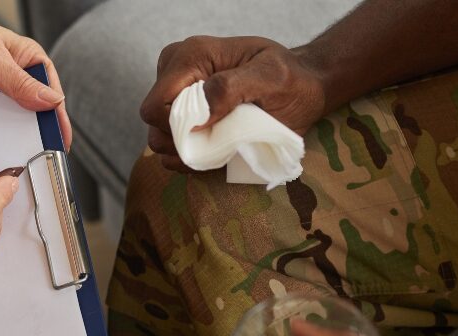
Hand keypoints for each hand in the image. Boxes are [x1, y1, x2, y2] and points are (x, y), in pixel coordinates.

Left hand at [0, 2, 71, 148]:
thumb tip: (50, 100)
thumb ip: (20, 82)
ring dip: (14, 136)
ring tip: (19, 152)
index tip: (60, 136)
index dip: (57, 115)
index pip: (51, 92)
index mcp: (28, 61)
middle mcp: (16, 80)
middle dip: (37, 130)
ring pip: (13, 123)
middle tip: (41, 150)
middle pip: (35, 112)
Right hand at [139, 36, 329, 171]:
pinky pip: (175, 149)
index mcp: (191, 57)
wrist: (303, 88)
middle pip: (155, 125)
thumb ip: (232, 88)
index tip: (213, 133)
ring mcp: (179, 97)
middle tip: (224, 140)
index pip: (156, 106)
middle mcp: (177, 73)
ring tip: (225, 144)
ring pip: (161, 140)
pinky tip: (220, 150)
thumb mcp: (271, 78)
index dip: (178, 129)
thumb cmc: (291, 79)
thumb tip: (197, 115)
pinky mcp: (187, 117)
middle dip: (186, 142)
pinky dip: (195, 157)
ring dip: (191, 152)